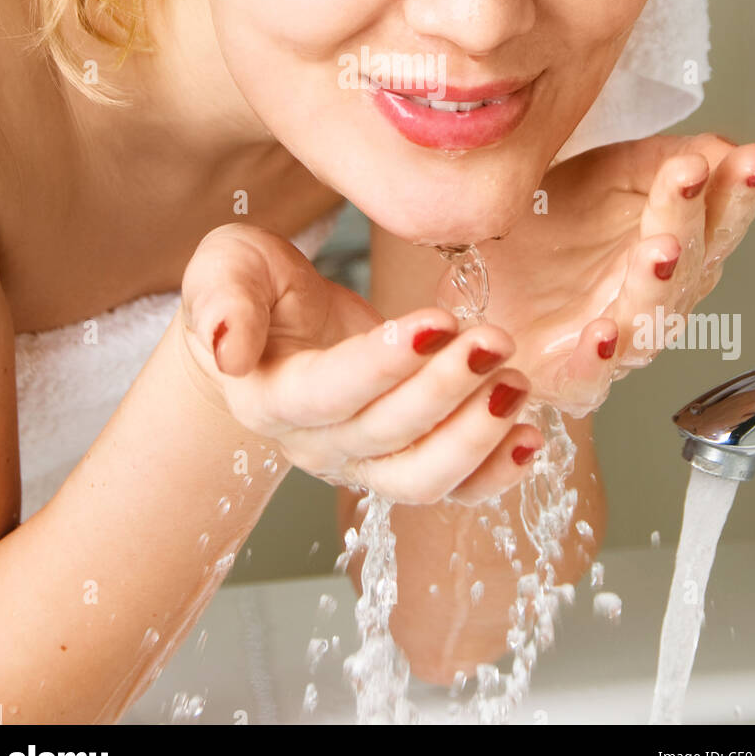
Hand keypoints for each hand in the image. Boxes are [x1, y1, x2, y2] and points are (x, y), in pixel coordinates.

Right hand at [178, 224, 542, 504]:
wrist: (266, 327)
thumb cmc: (249, 289)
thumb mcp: (224, 269)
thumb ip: (222, 300)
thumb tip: (226, 349)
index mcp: (271, 398)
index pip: (331, 393)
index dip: (384, 365)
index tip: (435, 323)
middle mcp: (318, 444)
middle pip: (388, 437)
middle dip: (447, 390)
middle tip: (494, 341)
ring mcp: (363, 462)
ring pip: (423, 478)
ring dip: (477, 436)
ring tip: (517, 383)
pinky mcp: (403, 460)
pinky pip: (454, 487)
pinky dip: (496, 472)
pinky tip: (533, 436)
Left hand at [468, 132, 754, 415]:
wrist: (484, 290)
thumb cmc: (553, 236)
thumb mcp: (605, 174)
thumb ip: (664, 160)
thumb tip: (723, 147)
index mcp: (676, 245)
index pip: (718, 218)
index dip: (736, 189)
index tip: (747, 156)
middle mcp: (658, 296)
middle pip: (688, 261)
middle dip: (690, 216)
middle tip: (691, 176)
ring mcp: (619, 338)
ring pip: (648, 318)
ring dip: (656, 283)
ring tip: (659, 249)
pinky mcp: (572, 375)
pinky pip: (590, 374)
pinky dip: (598, 357)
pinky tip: (602, 333)